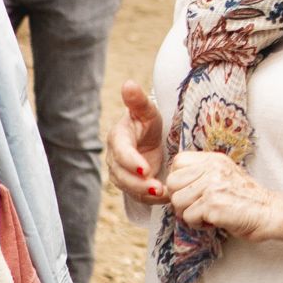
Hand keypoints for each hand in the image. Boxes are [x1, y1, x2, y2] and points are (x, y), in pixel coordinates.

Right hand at [109, 82, 170, 214]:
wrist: (151, 138)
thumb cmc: (148, 122)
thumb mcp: (147, 111)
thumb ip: (138, 100)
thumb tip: (129, 83)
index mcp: (118, 137)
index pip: (120, 151)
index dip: (130, 161)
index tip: (145, 168)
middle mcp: (115, 157)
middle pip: (121, 175)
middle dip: (138, 183)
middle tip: (157, 187)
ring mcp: (121, 173)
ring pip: (128, 188)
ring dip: (145, 194)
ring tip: (164, 194)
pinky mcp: (131, 185)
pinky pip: (138, 196)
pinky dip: (151, 199)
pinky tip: (166, 198)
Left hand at [164, 150, 282, 243]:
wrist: (271, 213)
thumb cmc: (246, 200)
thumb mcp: (224, 177)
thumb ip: (200, 176)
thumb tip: (169, 188)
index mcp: (214, 159)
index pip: (178, 162)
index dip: (179, 180)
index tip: (192, 192)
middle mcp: (213, 168)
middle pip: (172, 183)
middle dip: (180, 199)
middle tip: (198, 206)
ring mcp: (213, 186)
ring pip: (177, 202)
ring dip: (189, 214)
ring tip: (208, 214)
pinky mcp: (213, 205)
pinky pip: (188, 217)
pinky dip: (199, 225)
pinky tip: (215, 221)